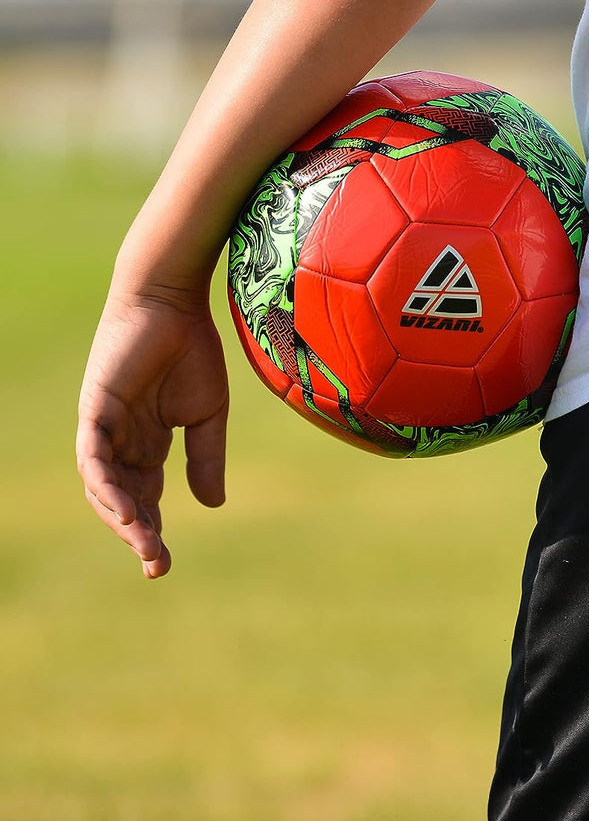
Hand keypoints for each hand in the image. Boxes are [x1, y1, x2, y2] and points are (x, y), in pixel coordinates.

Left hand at [76, 284, 228, 577]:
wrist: (174, 303)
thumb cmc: (192, 350)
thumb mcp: (207, 414)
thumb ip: (205, 457)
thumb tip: (211, 506)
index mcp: (146, 444)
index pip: (143, 498)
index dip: (151, 532)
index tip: (161, 566)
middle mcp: (119, 441)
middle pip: (121, 500)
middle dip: (137, 534)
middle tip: (155, 564)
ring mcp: (103, 427)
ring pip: (102, 486)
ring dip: (121, 517)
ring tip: (145, 543)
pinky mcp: (94, 410)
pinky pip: (94, 457)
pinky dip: (106, 485)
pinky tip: (126, 509)